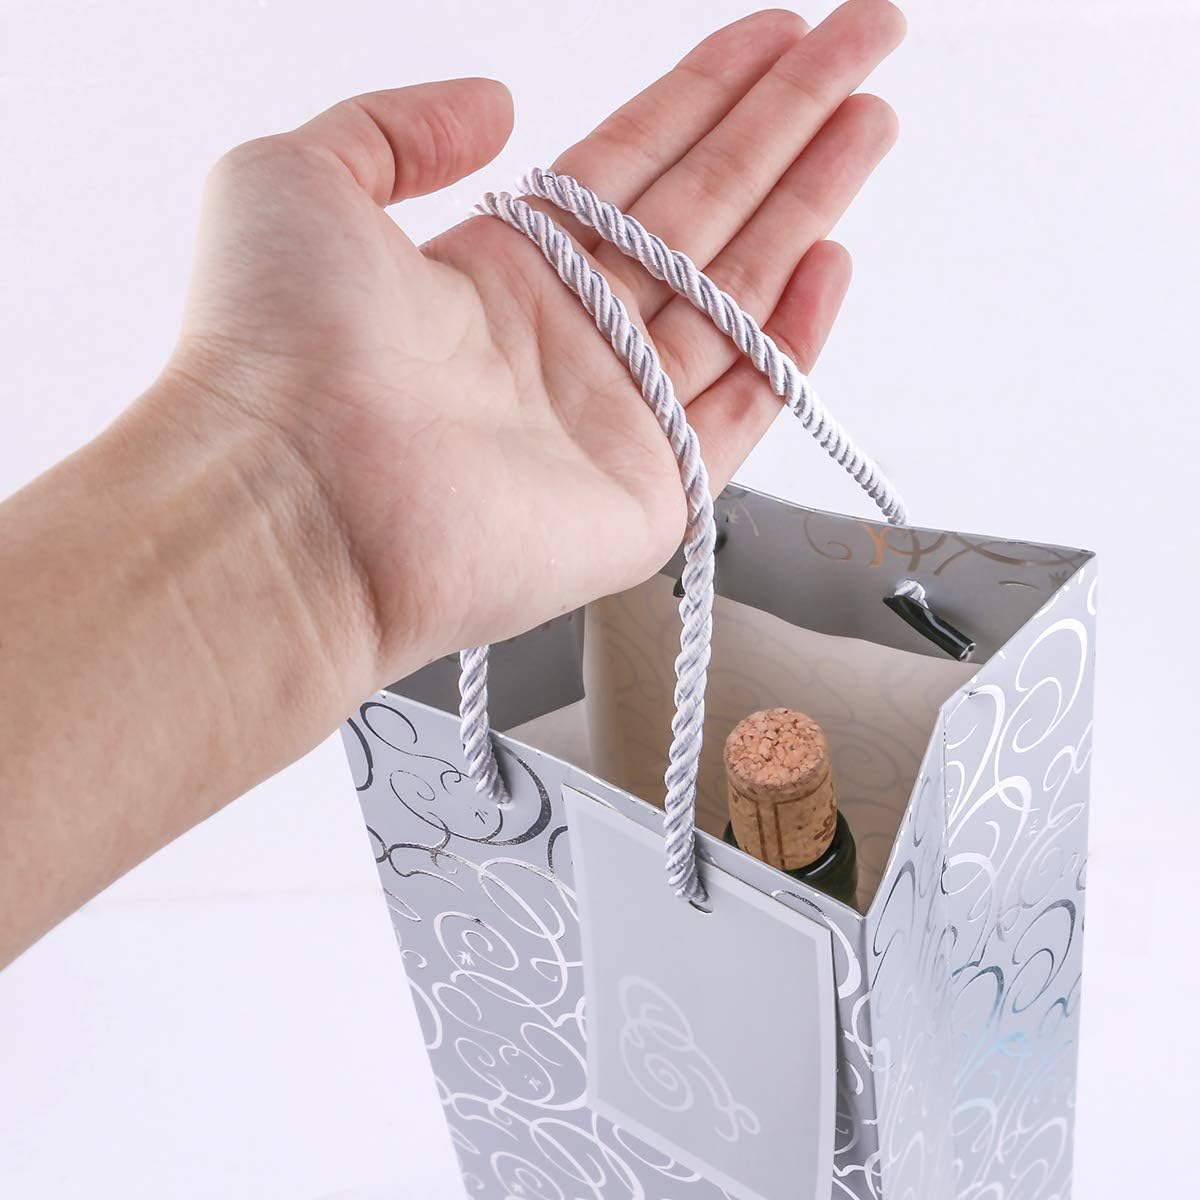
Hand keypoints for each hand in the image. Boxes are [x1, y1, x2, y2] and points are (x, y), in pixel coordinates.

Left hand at [164, 1, 905, 678]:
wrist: (289, 508)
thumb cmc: (269, 353)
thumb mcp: (298, 179)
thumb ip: (396, 125)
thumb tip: (497, 103)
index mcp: (499, 270)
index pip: (632, 165)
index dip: (706, 94)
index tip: (777, 34)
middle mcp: (565, 339)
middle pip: (702, 212)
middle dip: (786, 125)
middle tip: (866, 42)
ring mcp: (612, 418)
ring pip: (735, 294)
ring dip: (807, 205)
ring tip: (872, 119)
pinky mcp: (646, 496)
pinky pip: (740, 410)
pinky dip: (792, 342)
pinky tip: (834, 262)